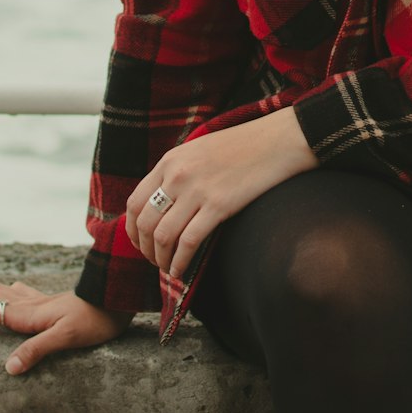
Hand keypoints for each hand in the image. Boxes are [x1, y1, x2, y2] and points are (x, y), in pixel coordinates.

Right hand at [0, 282, 133, 375]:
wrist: (118, 300)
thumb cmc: (97, 320)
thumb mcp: (68, 338)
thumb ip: (37, 350)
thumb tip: (8, 368)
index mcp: (25, 312)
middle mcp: (27, 303)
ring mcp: (37, 300)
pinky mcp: (48, 302)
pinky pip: (14, 292)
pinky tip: (3, 299)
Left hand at [126, 106, 317, 281]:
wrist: (278, 140)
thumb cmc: (244, 146)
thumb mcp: (200, 149)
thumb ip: (178, 171)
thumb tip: (162, 203)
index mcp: (170, 160)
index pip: (135, 202)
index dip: (132, 230)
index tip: (141, 244)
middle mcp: (178, 175)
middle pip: (145, 223)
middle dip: (145, 249)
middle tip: (154, 261)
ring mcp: (197, 190)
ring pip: (163, 236)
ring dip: (161, 259)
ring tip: (168, 269)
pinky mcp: (219, 205)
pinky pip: (189, 242)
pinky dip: (180, 262)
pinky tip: (181, 271)